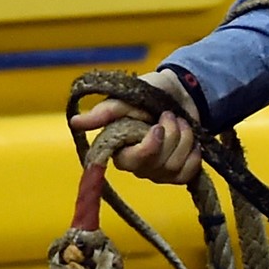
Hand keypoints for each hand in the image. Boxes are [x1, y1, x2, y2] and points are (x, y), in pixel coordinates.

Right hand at [69, 69, 202, 183]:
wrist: (178, 93)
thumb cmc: (147, 94)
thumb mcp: (125, 99)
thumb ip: (103, 113)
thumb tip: (75, 122)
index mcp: (121, 150)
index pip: (133, 161)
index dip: (150, 147)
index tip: (159, 127)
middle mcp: (137, 166)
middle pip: (159, 165)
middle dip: (172, 137)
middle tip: (170, 116)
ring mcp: (157, 172)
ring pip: (175, 168)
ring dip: (185, 139)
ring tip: (181, 122)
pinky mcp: (177, 173)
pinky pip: (187, 175)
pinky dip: (194, 156)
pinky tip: (192, 141)